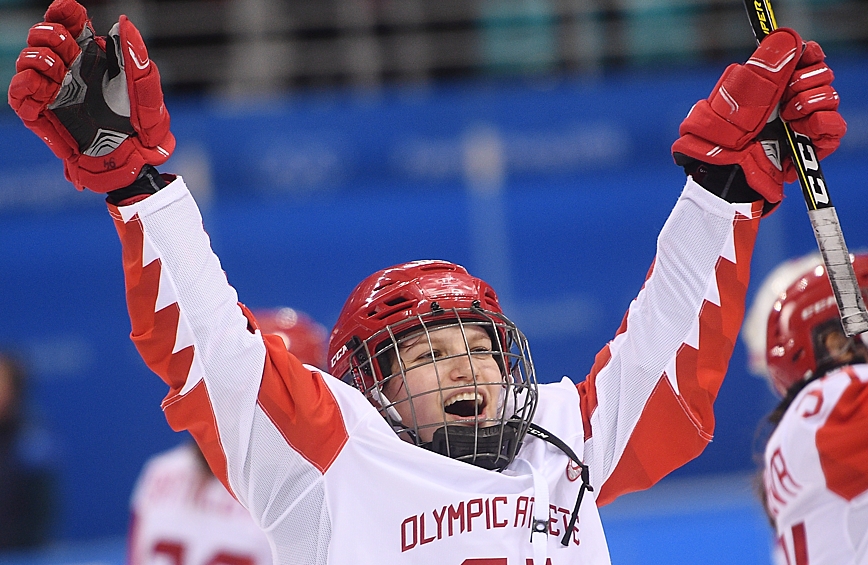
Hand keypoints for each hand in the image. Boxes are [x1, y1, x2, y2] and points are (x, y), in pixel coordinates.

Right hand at [8, 0, 173, 192]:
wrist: (135, 164)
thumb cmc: (145, 130)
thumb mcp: (147, 93)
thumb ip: (136, 58)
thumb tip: (123, 23)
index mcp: (94, 59)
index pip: (69, 23)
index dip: (63, 13)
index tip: (70, 14)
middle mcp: (71, 71)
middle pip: (43, 37)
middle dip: (49, 35)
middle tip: (67, 50)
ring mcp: (55, 92)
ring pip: (26, 61)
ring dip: (36, 59)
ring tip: (57, 72)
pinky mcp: (43, 116)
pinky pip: (19, 94)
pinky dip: (23, 86)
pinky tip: (41, 88)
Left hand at [672, 28, 844, 203]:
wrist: (728, 168)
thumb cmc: (725, 132)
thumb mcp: (742, 91)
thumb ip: (768, 64)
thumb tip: (789, 38)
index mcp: (772, 83)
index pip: (807, 57)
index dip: (809, 56)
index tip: (802, 60)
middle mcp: (788, 100)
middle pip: (823, 76)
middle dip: (806, 84)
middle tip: (785, 100)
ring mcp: (800, 123)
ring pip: (831, 98)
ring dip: (811, 105)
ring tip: (788, 120)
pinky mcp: (809, 145)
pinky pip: (835, 127)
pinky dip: (823, 126)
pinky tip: (803, 131)